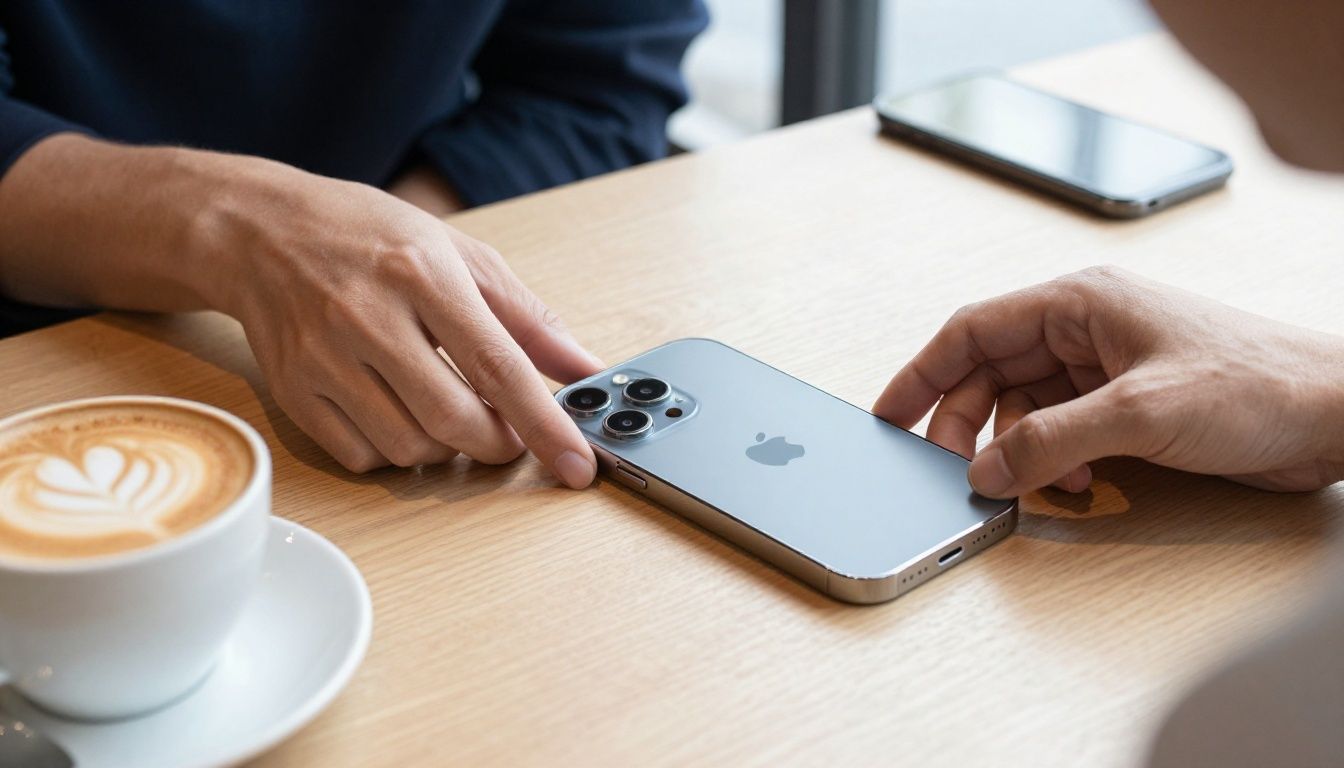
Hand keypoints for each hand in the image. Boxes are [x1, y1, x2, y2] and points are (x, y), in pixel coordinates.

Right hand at [196, 156, 602, 481]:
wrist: (257, 229)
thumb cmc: (369, 236)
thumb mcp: (459, 255)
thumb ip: (528, 318)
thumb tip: (586, 370)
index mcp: (421, 273)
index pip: (498, 366)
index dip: (544, 424)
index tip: (578, 465)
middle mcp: (367, 317)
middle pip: (454, 420)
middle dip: (499, 444)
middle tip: (509, 432)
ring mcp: (322, 358)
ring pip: (409, 448)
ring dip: (448, 448)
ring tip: (450, 410)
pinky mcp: (292, 391)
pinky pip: (362, 457)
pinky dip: (396, 453)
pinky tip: (399, 414)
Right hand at [874, 267, 1343, 497]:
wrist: (1336, 414)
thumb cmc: (1259, 383)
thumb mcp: (1140, 413)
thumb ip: (1052, 441)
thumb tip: (986, 468)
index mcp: (1079, 303)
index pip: (972, 330)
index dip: (922, 372)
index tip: (888, 413)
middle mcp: (1086, 329)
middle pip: (990, 374)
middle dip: (966, 424)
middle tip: (953, 469)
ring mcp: (1106, 368)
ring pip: (1022, 408)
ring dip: (1016, 450)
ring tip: (1027, 482)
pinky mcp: (1127, 404)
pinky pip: (1060, 432)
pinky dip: (1054, 463)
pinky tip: (1079, 485)